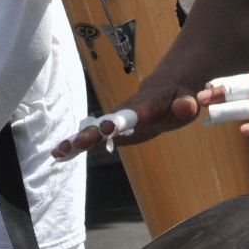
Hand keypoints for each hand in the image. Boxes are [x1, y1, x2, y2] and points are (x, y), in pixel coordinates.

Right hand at [51, 87, 200, 159]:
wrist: (164, 93)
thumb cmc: (180, 99)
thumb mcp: (189, 101)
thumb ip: (186, 105)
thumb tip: (186, 106)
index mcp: (145, 105)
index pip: (132, 114)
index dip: (120, 120)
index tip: (107, 128)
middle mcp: (125, 111)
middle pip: (107, 122)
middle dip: (92, 132)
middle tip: (77, 143)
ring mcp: (116, 120)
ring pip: (95, 130)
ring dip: (78, 140)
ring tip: (60, 151)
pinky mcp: (111, 130)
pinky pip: (94, 138)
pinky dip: (77, 145)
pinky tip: (60, 154)